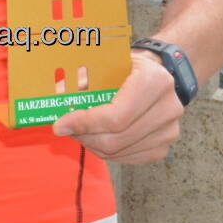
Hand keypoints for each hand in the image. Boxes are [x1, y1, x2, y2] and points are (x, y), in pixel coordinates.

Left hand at [51, 49, 181, 163]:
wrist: (159, 74)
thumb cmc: (127, 68)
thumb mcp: (105, 64)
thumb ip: (81, 81)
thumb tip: (52, 98)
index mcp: (155, 81)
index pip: (115, 116)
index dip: (84, 124)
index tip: (60, 125)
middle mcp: (169, 107)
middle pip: (116, 138)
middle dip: (84, 136)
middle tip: (66, 129)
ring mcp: (170, 130)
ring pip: (120, 151)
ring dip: (93, 144)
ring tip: (80, 132)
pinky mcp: (164, 146)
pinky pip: (128, 158)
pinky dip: (107, 152)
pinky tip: (96, 138)